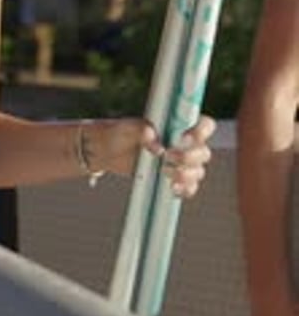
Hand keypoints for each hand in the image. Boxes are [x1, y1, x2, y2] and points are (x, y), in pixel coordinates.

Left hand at [90, 114, 214, 198]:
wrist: (109, 150)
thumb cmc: (121, 132)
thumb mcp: (127, 127)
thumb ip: (140, 130)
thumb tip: (155, 141)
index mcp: (179, 126)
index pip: (205, 126)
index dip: (201, 132)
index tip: (183, 138)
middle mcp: (185, 144)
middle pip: (204, 153)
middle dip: (189, 158)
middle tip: (167, 157)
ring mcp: (181, 163)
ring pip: (198, 172)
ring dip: (185, 175)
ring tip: (163, 171)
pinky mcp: (174, 179)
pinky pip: (190, 188)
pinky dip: (185, 189)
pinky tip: (171, 188)